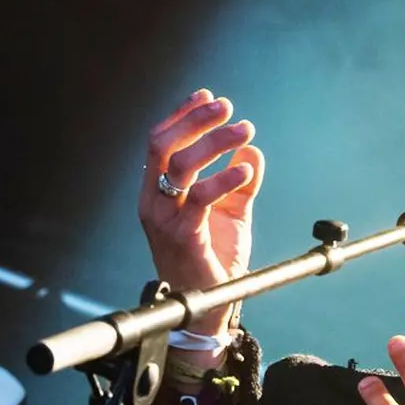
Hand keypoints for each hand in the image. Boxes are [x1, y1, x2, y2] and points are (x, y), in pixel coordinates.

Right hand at [139, 89, 265, 336]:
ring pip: (181, 165)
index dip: (183, 115)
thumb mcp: (230, 212)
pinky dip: (224, 179)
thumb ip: (239, 181)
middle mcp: (153, 202)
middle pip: (164, 145)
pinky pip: (201, 199)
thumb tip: (251, 149)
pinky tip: (245, 170)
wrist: (207, 306)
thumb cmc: (212, 258)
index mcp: (156, 192)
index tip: (209, 98)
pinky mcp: (183, 236)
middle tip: (228, 109)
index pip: (160, 142)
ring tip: (244, 131)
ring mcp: (164, 220)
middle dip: (196, 120)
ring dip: (214, 141)